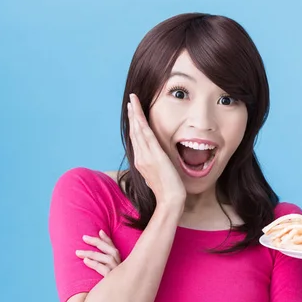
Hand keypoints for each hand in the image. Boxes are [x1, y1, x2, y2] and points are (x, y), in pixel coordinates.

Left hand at [76, 230, 120, 275]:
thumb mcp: (108, 270)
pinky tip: (85, 261)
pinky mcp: (112, 278)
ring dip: (91, 253)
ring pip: (107, 258)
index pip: (113, 247)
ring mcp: (117, 272)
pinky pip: (103, 269)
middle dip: (97, 242)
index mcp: (119, 260)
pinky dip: (94, 263)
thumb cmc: (110, 284)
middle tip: (84, 237)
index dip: (107, 238)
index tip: (100, 231)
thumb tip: (94, 247)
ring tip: (78, 252)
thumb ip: (103, 260)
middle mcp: (120, 264)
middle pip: (110, 249)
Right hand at [128, 93, 185, 207]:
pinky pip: (145, 134)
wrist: (170, 200)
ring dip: (134, 114)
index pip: (136, 140)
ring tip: (132, 102)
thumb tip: (155, 163)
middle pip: (134, 133)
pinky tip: (137, 112)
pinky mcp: (153, 155)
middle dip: (132, 116)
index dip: (134, 126)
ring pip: (137, 131)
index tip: (133, 114)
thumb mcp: (158, 176)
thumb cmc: (168, 191)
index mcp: (141, 162)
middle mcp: (140, 158)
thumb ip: (154, 167)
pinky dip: (140, 121)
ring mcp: (145, 156)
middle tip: (130, 102)